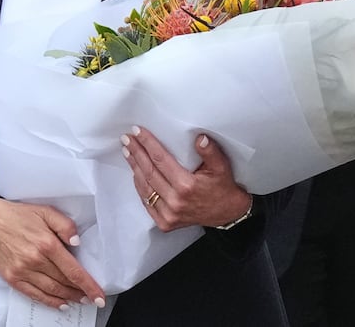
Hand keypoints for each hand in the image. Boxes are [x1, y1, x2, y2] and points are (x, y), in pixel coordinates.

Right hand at [0, 198, 105, 310]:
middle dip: (81, 292)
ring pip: (52, 290)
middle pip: (64, 282)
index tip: (99, 296)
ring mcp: (22, 271)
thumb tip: (77, 243)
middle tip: (91, 296)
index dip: (89, 286)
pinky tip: (60, 303)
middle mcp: (35, 260)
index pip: (73, 271)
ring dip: (68, 298)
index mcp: (46, 243)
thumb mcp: (44, 211)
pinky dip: (50, 302)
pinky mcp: (12, 278)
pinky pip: (35, 295)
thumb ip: (64, 225)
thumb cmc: (16, 215)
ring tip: (79, 299)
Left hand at [122, 127, 252, 231]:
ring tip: (127, 152)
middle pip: (149, 171)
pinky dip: (140, 186)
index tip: (136, 131)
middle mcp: (175, 201)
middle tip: (126, 139)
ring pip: (145, 187)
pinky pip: (146, 202)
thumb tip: (199, 138)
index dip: (147, 143)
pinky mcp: (165, 222)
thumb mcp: (221, 167)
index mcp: (186, 185)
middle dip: (136, 153)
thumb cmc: (223, 188)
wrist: (227, 214)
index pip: (160, 159)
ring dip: (134, 167)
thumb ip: (210, 151)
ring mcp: (169, 214)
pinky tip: (136, 173)